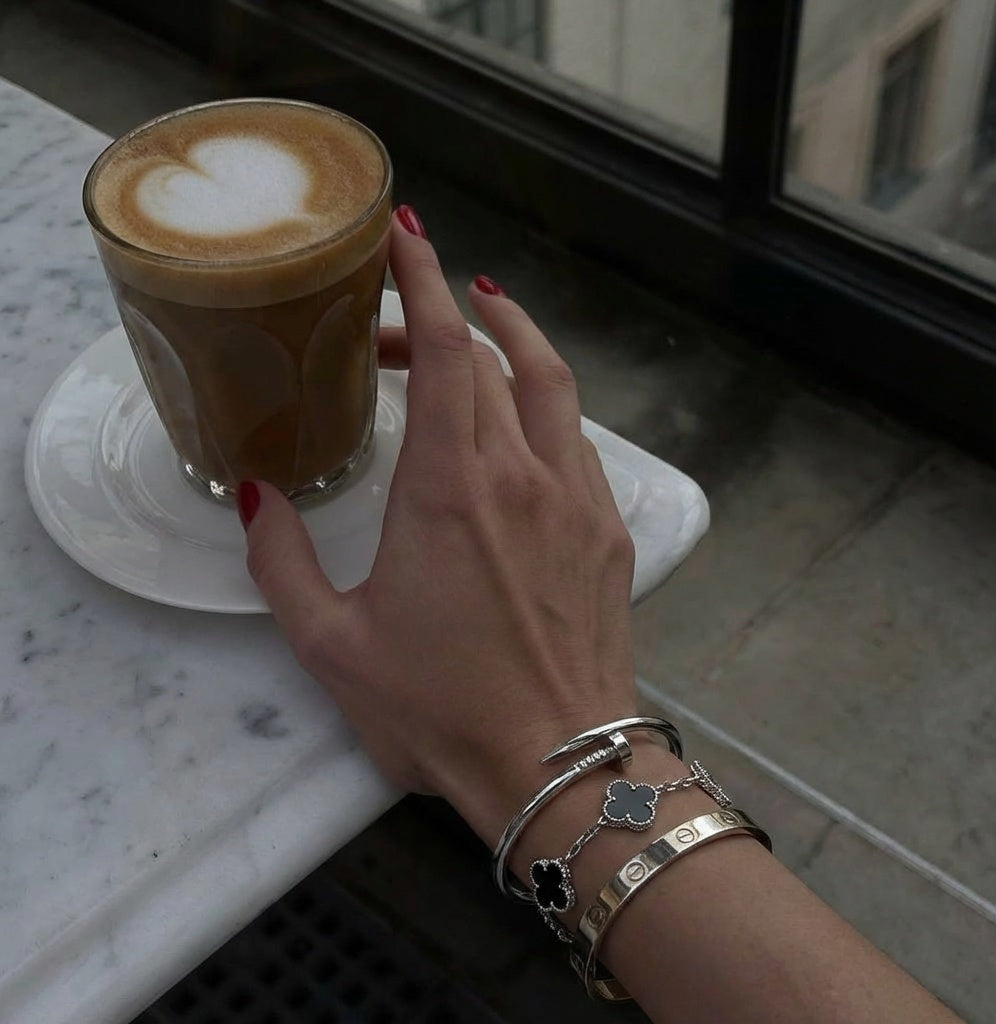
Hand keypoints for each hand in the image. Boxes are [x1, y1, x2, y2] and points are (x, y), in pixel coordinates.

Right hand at [240, 208, 636, 846]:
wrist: (559, 765)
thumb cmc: (439, 709)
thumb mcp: (330, 643)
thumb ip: (282, 561)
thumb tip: (256, 495)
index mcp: (451, 487)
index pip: (448, 351)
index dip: (425, 281)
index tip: (408, 236)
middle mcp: (524, 474)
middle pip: (492, 359)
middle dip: (444, 322)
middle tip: (396, 334)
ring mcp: (579, 499)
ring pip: (553, 386)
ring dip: (515, 341)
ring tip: (483, 321)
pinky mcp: (608, 532)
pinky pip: (578, 441)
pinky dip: (546, 407)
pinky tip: (523, 425)